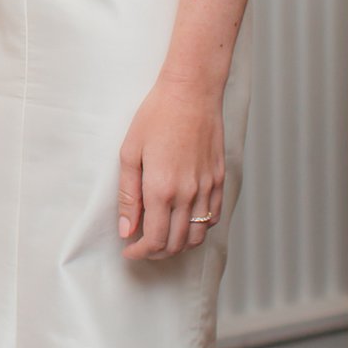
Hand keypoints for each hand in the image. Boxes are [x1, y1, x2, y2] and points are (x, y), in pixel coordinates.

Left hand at [117, 77, 225, 259]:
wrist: (190, 94)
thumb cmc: (156, 117)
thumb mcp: (129, 152)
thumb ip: (128, 195)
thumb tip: (127, 229)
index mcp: (161, 189)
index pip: (155, 240)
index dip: (140, 252)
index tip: (129, 250)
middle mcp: (188, 194)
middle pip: (176, 243)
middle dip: (157, 253)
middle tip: (142, 247)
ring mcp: (207, 188)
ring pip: (197, 236)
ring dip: (179, 246)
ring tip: (162, 240)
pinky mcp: (220, 180)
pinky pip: (213, 218)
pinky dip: (199, 229)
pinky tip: (185, 222)